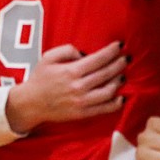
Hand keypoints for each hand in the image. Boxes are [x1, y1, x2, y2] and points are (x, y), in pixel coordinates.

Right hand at [5, 41, 125, 133]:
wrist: (31, 104)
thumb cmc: (40, 78)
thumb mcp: (49, 57)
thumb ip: (67, 50)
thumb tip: (85, 54)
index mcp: (71, 71)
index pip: (97, 59)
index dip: (111, 52)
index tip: (119, 46)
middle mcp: (78, 87)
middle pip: (106, 74)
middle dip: (119, 64)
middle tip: (127, 58)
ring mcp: (81, 102)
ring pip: (108, 91)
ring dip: (118, 82)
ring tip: (123, 74)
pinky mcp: (82, 114)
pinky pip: (103, 109)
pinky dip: (115, 104)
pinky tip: (122, 97)